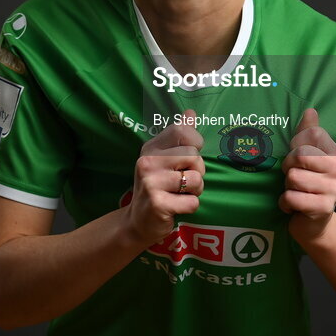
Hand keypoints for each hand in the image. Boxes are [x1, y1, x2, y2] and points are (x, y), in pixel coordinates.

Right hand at [124, 109, 204, 245]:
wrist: (137, 222)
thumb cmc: (156, 187)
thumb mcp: (163, 159)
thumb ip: (178, 136)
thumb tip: (191, 113)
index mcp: (151, 148)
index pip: (182, 130)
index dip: (196, 142)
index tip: (190, 157)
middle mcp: (148, 162)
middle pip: (194, 156)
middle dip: (198, 172)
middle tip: (185, 182)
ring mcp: (151, 182)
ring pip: (196, 179)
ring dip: (195, 191)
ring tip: (181, 194)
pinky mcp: (158, 204)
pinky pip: (192, 202)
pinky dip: (190, 207)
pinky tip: (176, 207)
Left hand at [279, 108, 335, 242]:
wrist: (313, 221)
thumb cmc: (307, 183)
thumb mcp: (305, 155)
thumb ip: (307, 133)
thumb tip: (310, 110)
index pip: (310, 134)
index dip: (295, 148)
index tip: (298, 161)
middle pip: (300, 156)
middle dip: (289, 168)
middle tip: (294, 178)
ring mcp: (334, 190)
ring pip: (293, 177)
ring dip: (287, 187)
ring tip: (296, 192)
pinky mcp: (324, 208)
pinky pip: (291, 197)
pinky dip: (285, 203)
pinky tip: (294, 206)